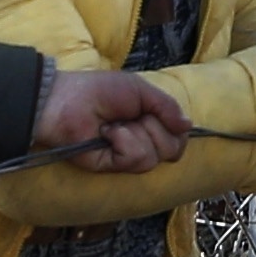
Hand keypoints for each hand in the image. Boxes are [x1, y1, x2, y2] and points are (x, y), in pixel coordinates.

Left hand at [34, 66, 189, 173]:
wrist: (66, 101)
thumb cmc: (99, 90)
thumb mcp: (140, 91)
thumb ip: (167, 107)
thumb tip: (189, 126)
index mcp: (150, 122)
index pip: (178, 138)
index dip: (175, 129)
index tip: (158, 114)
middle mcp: (142, 141)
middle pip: (172, 148)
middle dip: (155, 127)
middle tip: (133, 115)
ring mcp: (127, 155)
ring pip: (154, 156)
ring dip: (136, 134)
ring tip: (114, 125)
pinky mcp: (113, 166)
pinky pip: (135, 159)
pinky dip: (124, 142)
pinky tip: (107, 135)